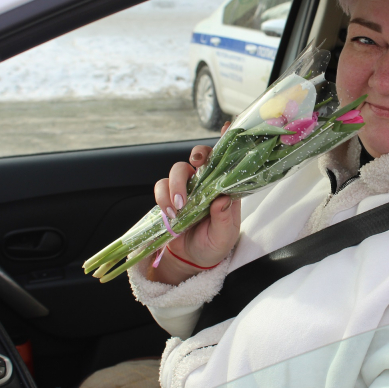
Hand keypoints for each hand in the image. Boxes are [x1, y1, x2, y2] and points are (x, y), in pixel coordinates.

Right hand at [148, 122, 240, 284]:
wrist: (191, 261)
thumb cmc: (214, 245)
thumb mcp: (224, 236)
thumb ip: (224, 218)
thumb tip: (222, 199)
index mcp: (224, 188)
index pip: (227, 161)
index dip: (227, 141)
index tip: (228, 126)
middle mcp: (205, 184)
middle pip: (198, 157)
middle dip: (196, 156)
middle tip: (195, 165)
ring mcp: (186, 189)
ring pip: (176, 170)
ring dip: (176, 186)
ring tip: (179, 209)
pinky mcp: (169, 197)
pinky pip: (160, 187)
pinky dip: (163, 198)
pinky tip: (170, 214)